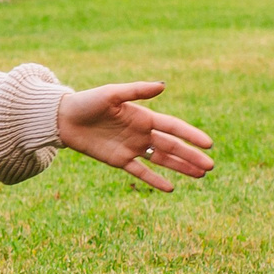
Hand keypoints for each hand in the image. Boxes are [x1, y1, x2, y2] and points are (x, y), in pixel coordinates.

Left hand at [55, 82, 213, 189]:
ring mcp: (132, 148)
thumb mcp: (111, 93)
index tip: (209, 144)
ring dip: (181, 167)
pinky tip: (171, 188)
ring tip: (200, 175)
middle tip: (210, 167)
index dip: (191, 134)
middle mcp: (141, 133)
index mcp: (143, 116)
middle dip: (191, 156)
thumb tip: (163, 86)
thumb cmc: (87, 102)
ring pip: (162, 160)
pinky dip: (155, 180)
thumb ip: (137, 91)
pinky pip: (141, 171)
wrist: (63, 119)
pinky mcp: (119, 160)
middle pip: (172, 146)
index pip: (173, 127)